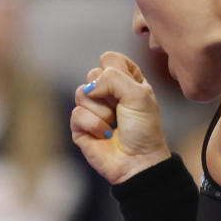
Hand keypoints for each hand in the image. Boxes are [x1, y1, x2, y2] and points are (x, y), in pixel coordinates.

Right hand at [71, 51, 170, 183]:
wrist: (138, 161)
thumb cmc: (144, 128)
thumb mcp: (139, 94)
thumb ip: (113, 78)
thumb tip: (89, 87)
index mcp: (126, 81)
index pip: (110, 59)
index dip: (116, 71)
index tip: (130, 88)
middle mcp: (107, 93)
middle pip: (92, 74)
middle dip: (109, 94)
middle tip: (121, 110)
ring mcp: (92, 109)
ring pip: (81, 93)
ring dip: (102, 112)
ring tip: (114, 125)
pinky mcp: (80, 126)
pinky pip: (77, 114)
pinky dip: (95, 126)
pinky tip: (105, 136)